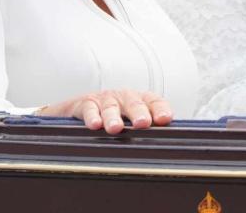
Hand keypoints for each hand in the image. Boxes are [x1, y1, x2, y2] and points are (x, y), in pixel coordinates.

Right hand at [37, 89, 172, 133]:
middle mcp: (124, 98)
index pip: (154, 101)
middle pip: (134, 103)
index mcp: (140, 100)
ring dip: (113, 117)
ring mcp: (106, 99)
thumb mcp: (131, 121)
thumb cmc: (114, 117)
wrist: (81, 108)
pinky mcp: (87, 103)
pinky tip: (95, 125)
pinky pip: (90, 109)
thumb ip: (147, 131)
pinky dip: (92, 116)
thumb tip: (164, 147)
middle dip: (139, 113)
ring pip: (111, 107)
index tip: (165, 119)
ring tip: (116, 128)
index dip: (160, 109)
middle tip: (143, 123)